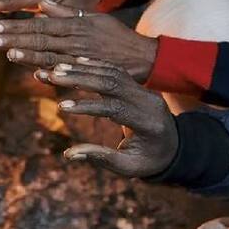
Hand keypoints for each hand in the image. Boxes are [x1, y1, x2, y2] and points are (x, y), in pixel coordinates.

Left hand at [0, 0, 157, 81]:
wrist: (142, 57)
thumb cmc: (114, 36)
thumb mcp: (93, 17)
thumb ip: (66, 12)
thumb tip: (43, 4)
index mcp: (73, 25)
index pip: (39, 25)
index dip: (16, 26)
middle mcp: (75, 39)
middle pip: (40, 38)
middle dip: (14, 38)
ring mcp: (82, 57)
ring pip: (51, 55)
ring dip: (29, 55)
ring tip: (8, 53)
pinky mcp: (90, 72)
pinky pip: (69, 74)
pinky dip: (54, 74)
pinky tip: (37, 74)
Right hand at [46, 59, 177, 177]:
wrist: (174, 147)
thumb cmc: (148, 160)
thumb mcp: (127, 166)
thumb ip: (100, 158)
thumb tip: (69, 154)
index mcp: (148, 123)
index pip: (115, 109)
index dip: (88, 106)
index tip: (62, 107)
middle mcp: (148, 102)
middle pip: (112, 84)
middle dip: (80, 79)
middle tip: (54, 76)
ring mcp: (145, 91)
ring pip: (112, 73)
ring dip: (83, 70)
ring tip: (57, 69)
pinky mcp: (139, 86)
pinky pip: (115, 71)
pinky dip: (94, 66)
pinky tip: (74, 62)